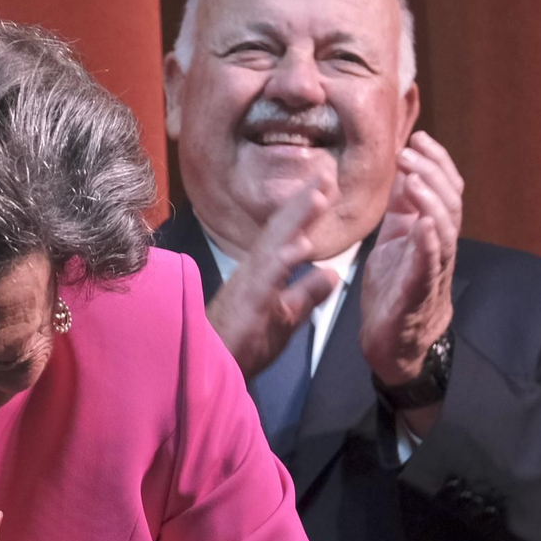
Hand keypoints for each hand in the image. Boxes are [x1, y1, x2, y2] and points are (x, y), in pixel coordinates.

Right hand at [206, 181, 340, 377]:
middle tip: (326, 171)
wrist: (208, 368)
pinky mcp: (248, 304)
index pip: (288, 234)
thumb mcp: (286, 318)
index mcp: (264, 271)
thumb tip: (332, 272)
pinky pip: (268, 279)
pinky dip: (284, 260)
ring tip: (318, 195)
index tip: (326, 183)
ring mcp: (249, 284)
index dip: (306, 209)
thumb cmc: (242, 344)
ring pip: (275, 245)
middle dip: (304, 201)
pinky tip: (302, 245)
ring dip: (296, 220)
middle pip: (282, 229)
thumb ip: (307, 294)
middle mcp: (254, 269)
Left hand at [359, 131, 461, 383]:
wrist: (394, 342)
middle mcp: (439, 248)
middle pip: (449, 203)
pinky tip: (425, 224)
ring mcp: (432, 271)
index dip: (436, 162)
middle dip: (432, 172)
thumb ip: (401, 210)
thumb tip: (402, 173)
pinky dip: (429, 244)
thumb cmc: (394, 290)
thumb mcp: (393, 240)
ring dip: (431, 200)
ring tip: (414, 178)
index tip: (418, 137)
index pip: (444, 189)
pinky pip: (429, 267)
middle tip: (410, 151)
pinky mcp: (418, 295)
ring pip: (445, 230)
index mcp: (431, 233)